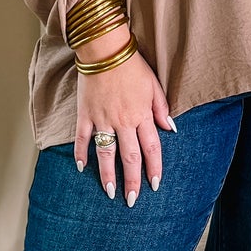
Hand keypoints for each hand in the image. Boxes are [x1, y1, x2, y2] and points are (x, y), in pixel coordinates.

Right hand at [74, 36, 174, 205]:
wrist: (105, 49)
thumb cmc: (132, 65)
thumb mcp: (154, 85)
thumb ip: (162, 109)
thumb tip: (171, 129)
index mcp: (141, 114)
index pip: (151, 148)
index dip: (154, 168)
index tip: (154, 185)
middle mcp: (123, 121)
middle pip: (129, 157)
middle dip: (132, 180)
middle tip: (131, 200)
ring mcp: (102, 118)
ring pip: (106, 153)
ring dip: (107, 175)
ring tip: (110, 193)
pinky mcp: (85, 113)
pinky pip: (81, 138)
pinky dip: (80, 153)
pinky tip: (81, 168)